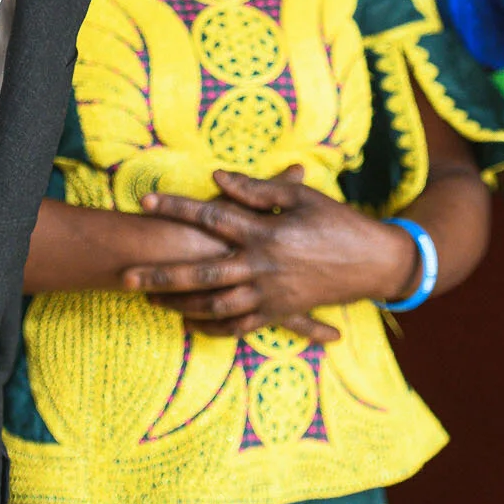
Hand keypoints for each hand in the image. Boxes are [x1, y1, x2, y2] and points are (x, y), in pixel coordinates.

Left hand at [124, 167, 420, 342]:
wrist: (375, 262)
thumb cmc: (338, 223)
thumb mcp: (303, 198)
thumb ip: (258, 189)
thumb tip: (217, 176)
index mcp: (266, 231)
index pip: (211, 215)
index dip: (177, 207)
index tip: (146, 200)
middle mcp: (262, 266)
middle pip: (201, 272)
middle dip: (161, 275)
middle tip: (127, 276)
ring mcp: (270, 294)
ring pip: (215, 305)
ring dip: (180, 304)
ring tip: (151, 301)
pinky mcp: (280, 312)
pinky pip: (240, 326)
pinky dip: (213, 327)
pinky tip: (190, 323)